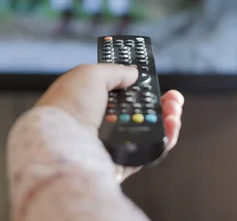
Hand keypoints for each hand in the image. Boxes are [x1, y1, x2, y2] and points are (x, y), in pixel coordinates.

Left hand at [35, 64, 183, 180]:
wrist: (61, 144)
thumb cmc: (69, 106)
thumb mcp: (91, 74)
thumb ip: (115, 71)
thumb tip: (134, 73)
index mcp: (88, 102)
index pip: (118, 94)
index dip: (138, 87)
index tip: (152, 80)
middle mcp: (99, 125)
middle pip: (138, 113)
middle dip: (159, 103)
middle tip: (173, 97)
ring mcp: (111, 146)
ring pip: (148, 132)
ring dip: (167, 118)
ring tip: (175, 108)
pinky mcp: (122, 165)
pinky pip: (149, 152)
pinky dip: (165, 138)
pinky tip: (172, 124)